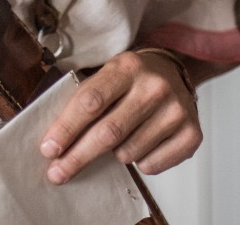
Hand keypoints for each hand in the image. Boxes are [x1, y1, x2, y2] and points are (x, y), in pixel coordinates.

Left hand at [39, 49, 199, 183]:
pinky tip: (143, 143)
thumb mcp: (108, 75)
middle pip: (108, 132)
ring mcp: (176, 110)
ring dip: (114, 155)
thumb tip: (55, 142)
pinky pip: (151, 165)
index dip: (66, 128)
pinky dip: (139, 162)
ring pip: (128, 153)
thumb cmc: (132, 79)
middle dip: (78, 157)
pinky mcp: (191, 134)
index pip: (91, 101)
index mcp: (128, 67)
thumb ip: (85, 100)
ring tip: (119, 139)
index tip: (48, 149)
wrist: (174, 72)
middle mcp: (155, 86)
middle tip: (58, 172)